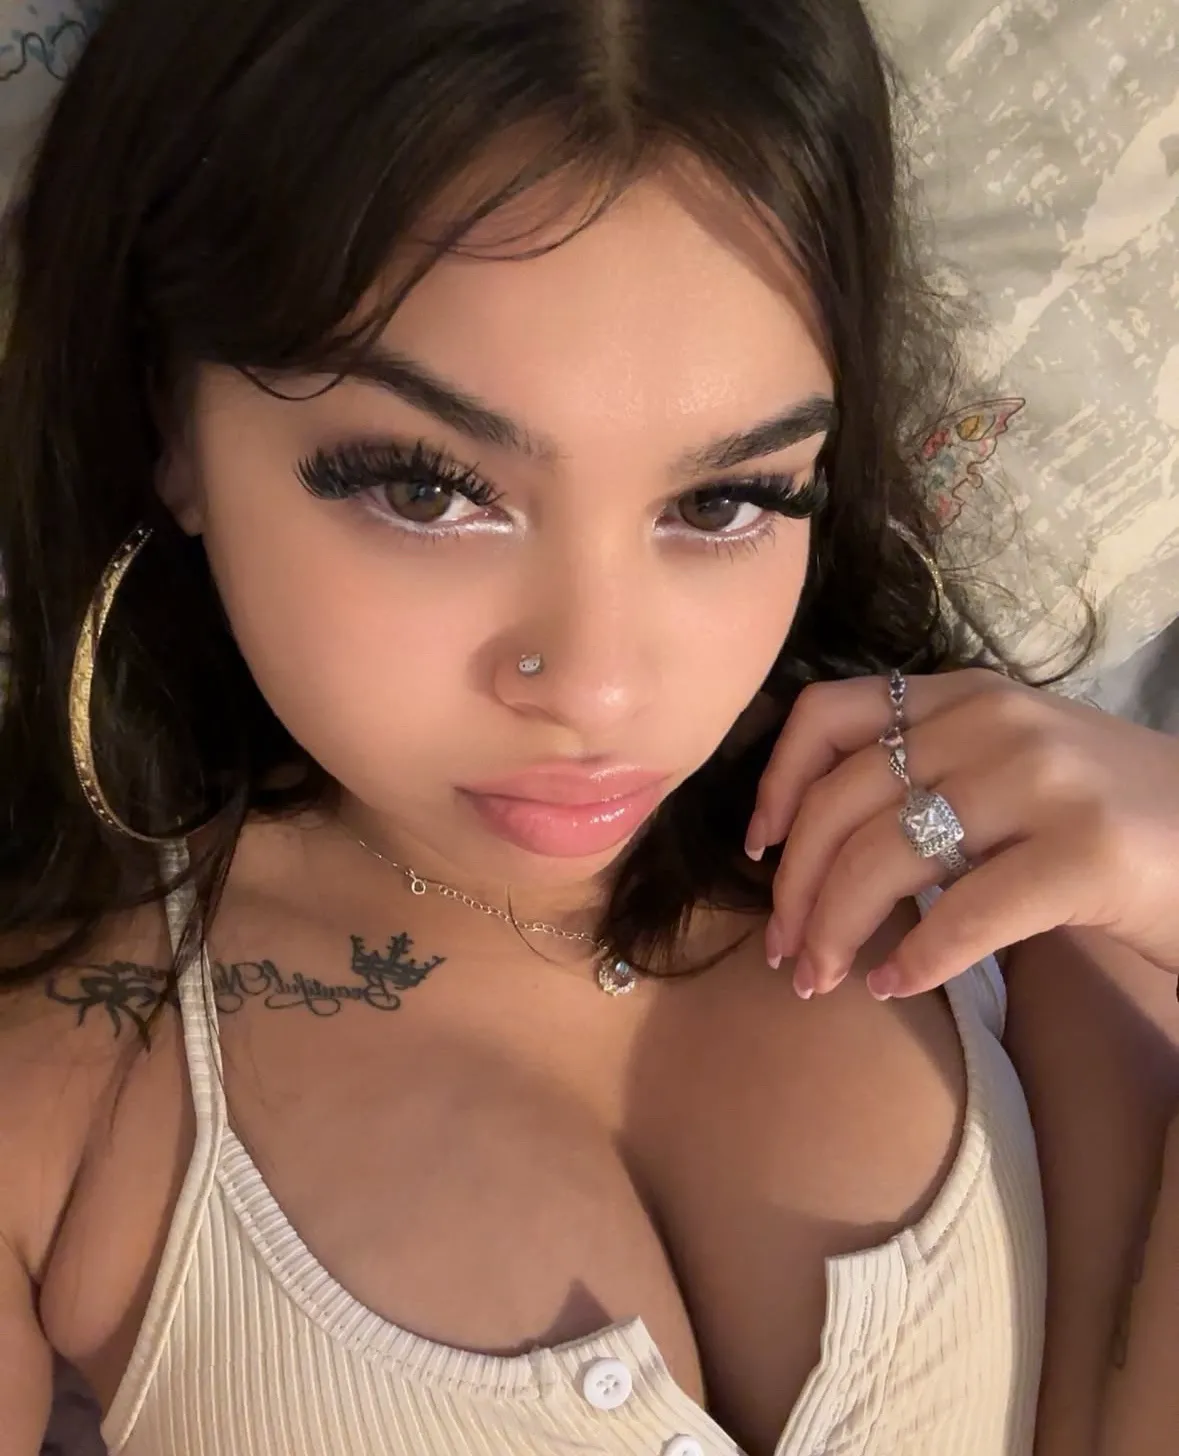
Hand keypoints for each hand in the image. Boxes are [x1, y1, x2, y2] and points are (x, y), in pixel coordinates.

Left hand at [747, 668, 1178, 998]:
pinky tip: (895, 986)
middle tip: (782, 953)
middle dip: (793, 888)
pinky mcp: (1087, 852)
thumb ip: (928, 776)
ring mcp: (1044, 780)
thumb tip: (807, 849)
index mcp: (967, 694)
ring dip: (834, 931)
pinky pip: (962, 914)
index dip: (774, 784)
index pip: (827, 713)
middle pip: (842, 801)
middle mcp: (997, 721)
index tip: (757, 851)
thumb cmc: (1114, 819)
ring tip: (822, 981)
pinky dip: (914, 961)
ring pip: (885, 857)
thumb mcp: (1012, 766)